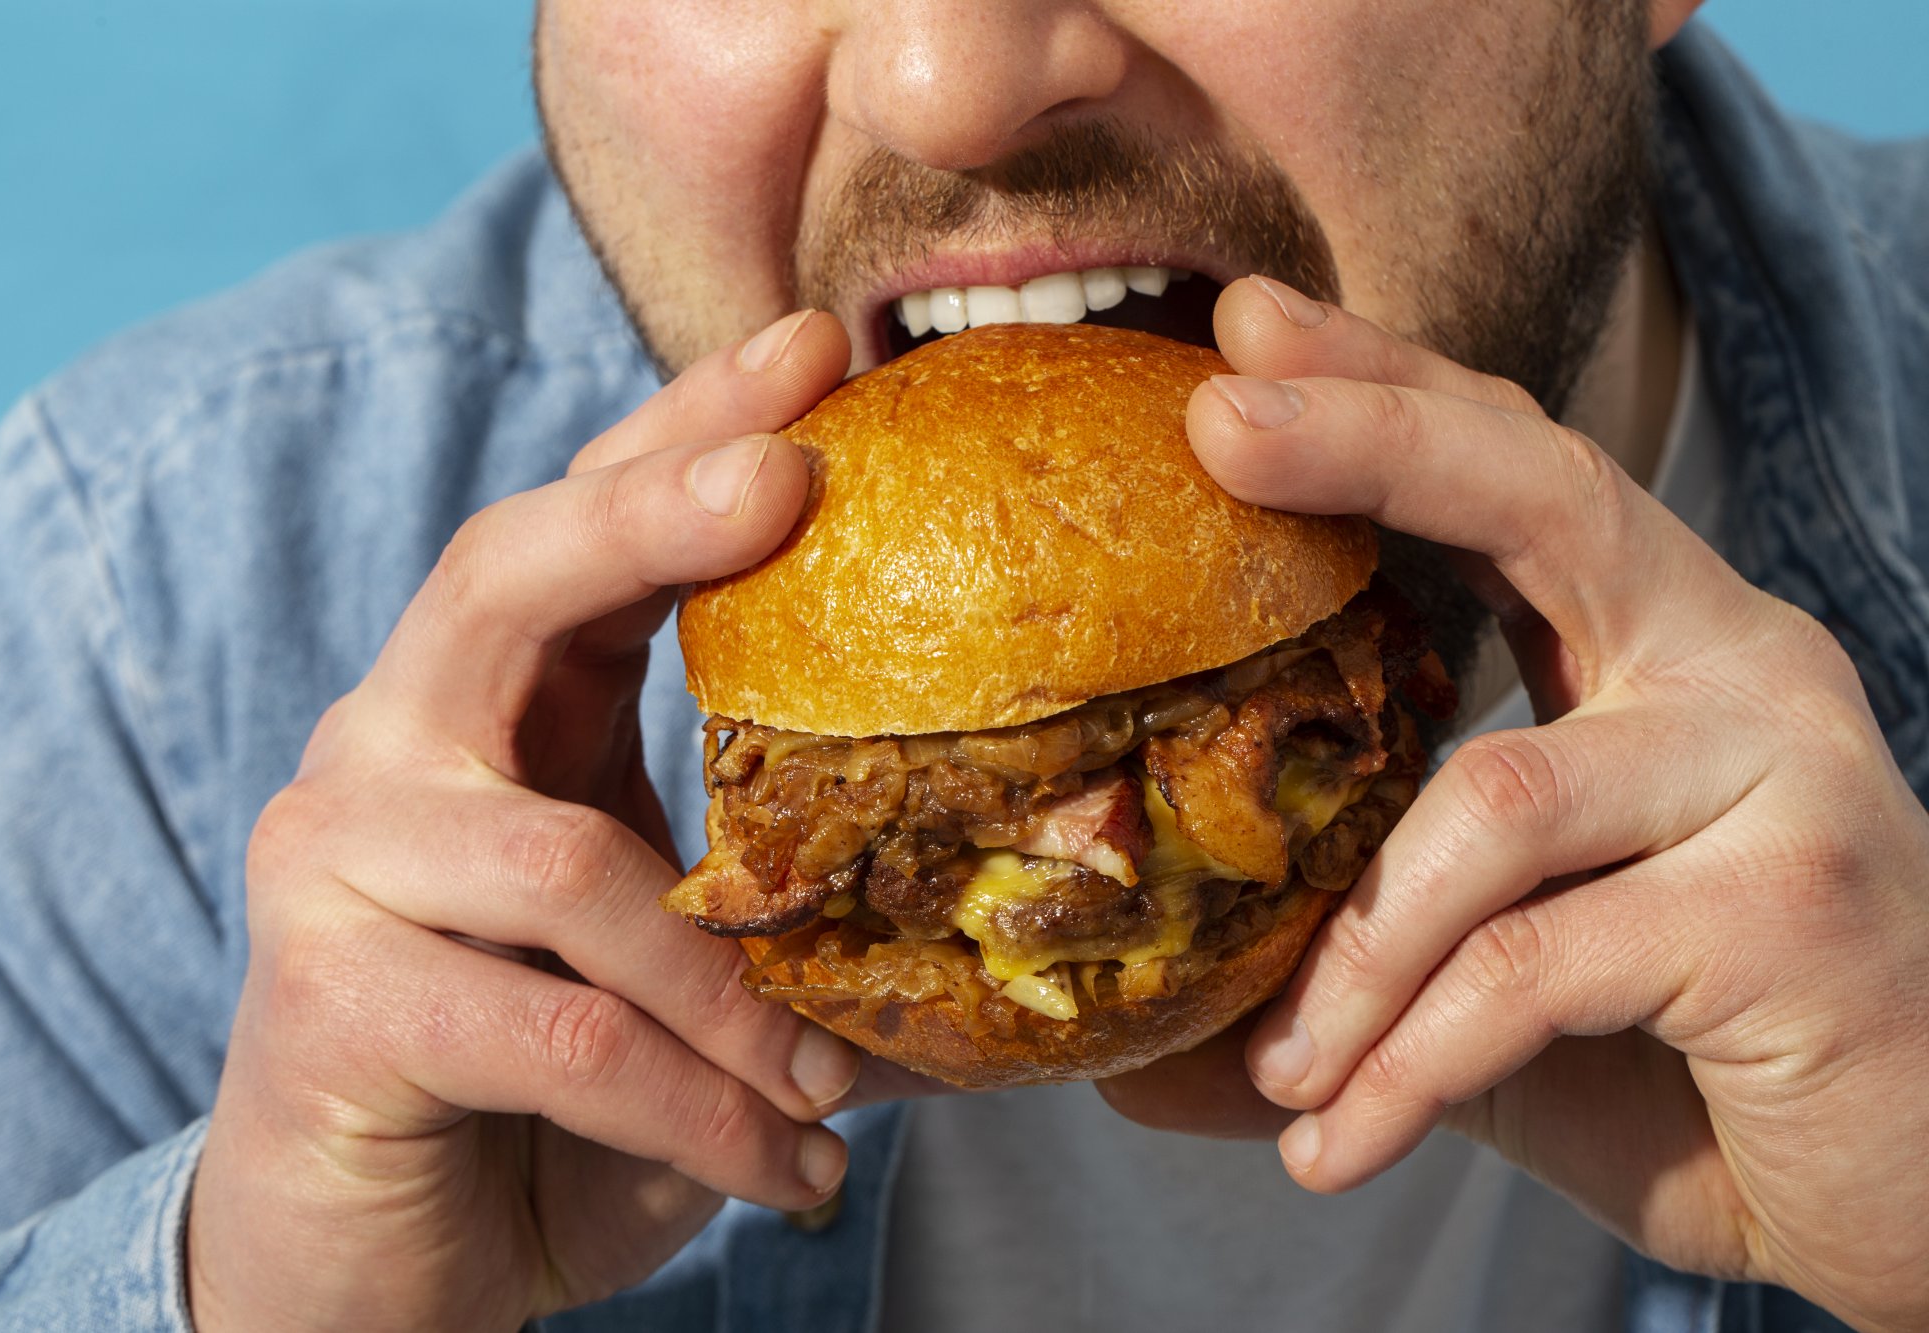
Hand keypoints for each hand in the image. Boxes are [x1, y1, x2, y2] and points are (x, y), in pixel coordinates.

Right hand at [189, 310, 935, 1331]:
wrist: (377, 1260)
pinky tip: (791, 1170)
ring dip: (737, 986)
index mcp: (487, 707)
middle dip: (654, 510)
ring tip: (837, 1085)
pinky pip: (563, 1032)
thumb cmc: (546, 1092)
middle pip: (500, 574)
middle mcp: (388, 744)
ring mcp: (335, 860)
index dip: (683, 430)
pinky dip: (700, 1108)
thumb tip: (984, 851)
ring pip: (568, 863)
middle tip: (793, 472)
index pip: (576, 525)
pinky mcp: (324, 998)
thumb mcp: (668, 952)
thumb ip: (764, 875)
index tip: (812, 347)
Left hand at [1100, 276, 1928, 1330]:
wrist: (1895, 1191)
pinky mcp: (1798, 915)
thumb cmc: (1676, 1055)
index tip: (1244, 327)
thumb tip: (1135, 1031)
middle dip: (1367, 439)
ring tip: (1274, 1071)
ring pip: (1492, 804)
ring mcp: (1784, 778)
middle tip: (1215, 415)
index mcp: (1664, 644)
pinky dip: (1406, 1063)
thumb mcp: (1492, 974)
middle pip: (1544, 494)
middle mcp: (1738, 670)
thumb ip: (1347, 956)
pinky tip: (1336, 1143)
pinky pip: (1531, 966)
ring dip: (1348, 956)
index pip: (1519, 469)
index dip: (1384, 389)